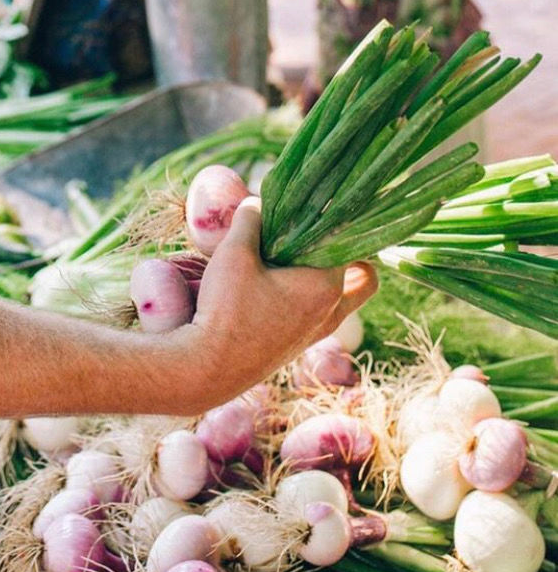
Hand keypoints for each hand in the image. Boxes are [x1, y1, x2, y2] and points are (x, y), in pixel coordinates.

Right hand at [184, 199, 376, 402]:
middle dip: (348, 253)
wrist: (207, 369)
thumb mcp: (233, 253)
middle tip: (316, 234)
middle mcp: (331, 312)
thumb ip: (250, 220)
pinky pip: (318, 313)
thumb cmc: (226, 310)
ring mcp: (316, 332)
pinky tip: (272, 280)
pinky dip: (306, 294)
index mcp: (326, 286)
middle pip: (363, 277)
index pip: (348, 243)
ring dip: (324, 273)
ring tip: (289, 253)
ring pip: (340, 297)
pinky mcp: (297, 345)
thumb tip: (258, 201)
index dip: (332, 220)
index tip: (314, 206)